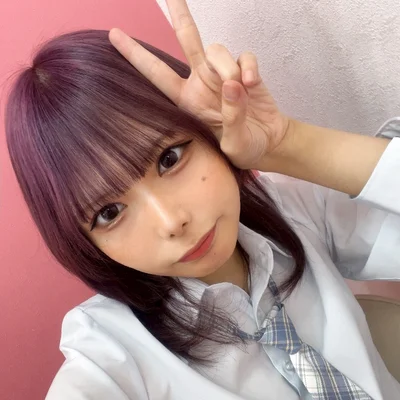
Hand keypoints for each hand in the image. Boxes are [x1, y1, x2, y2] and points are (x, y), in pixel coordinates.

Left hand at [108, 0, 289, 169]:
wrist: (269, 142)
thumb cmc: (244, 147)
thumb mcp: (234, 145)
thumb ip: (232, 118)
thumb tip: (233, 84)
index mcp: (187, 101)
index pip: (157, 75)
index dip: (136, 55)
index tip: (114, 34)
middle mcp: (201, 82)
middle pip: (187, 40)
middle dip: (179, 15)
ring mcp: (223, 73)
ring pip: (217, 49)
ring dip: (227, 67)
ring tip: (241, 90)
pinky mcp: (245, 70)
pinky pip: (244, 55)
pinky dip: (249, 66)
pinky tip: (253, 84)